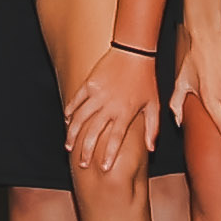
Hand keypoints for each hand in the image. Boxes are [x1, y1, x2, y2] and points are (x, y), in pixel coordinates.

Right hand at [67, 42, 160, 174]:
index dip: (109, 155)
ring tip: (68, 147)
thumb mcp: (153, 104)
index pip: (115, 139)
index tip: (103, 168)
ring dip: (73, 134)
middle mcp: (109, 105)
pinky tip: (67, 120)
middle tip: (82, 164)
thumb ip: (152, 128)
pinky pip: (76, 100)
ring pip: (80, 118)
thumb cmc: (146, 79)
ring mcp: (97, 94)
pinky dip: (70, 111)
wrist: (134, 52)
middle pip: (94, 132)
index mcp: (125, 112)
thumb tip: (151, 149)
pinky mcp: (89, 83)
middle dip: (86, 150)